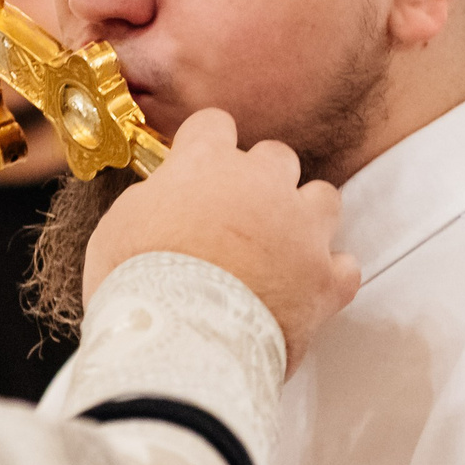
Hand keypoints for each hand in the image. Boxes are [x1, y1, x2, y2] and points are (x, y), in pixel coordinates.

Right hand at [84, 108, 359, 373]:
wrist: (181, 339)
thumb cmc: (137, 284)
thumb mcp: (120, 226)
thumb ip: (153, 200)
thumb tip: (162, 200)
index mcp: (207, 164)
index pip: (215, 125)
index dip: (206, 146)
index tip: (199, 168)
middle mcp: (262, 184)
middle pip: (277, 156)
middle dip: (262, 180)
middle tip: (239, 216)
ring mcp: (301, 230)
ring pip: (324, 198)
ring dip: (306, 217)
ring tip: (283, 248)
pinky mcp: (325, 279)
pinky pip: (345, 267)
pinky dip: (328, 278)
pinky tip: (308, 292)